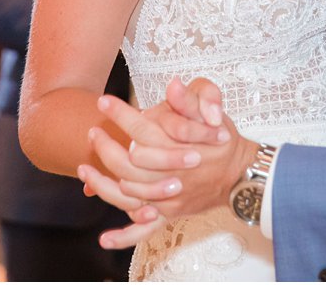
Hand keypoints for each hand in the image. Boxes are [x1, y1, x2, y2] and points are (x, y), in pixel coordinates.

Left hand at [77, 80, 253, 248]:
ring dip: (102, 182)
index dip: (120, 114)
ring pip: (126, 194)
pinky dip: (124, 236)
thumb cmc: (223, 141)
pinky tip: (105, 239)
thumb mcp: (212, 112)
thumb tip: (173, 85)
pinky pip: (145, 228)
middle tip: (93, 132)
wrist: (240, 173)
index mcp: (177, 146)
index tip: (104, 101)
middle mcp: (169, 174)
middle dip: (105, 146)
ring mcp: (167, 197)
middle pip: (125, 163)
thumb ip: (190, 100)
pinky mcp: (169, 212)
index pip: (141, 128)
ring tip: (85, 169)